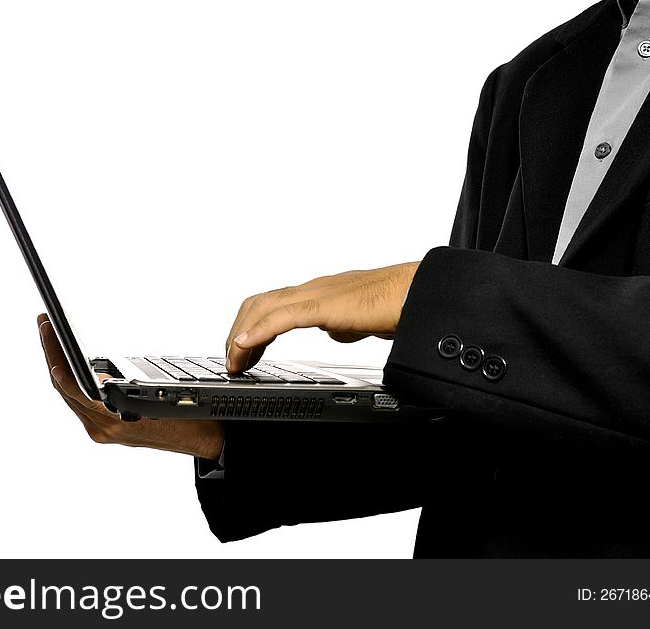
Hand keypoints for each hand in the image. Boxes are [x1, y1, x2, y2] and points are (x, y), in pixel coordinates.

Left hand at [37, 313, 223, 459]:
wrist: (202, 438)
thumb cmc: (190, 418)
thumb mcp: (163, 398)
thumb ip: (127, 393)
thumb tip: (100, 380)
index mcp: (116, 422)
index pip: (77, 392)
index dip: (61, 371)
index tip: (50, 346)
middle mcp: (103, 429)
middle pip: (66, 389)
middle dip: (53, 355)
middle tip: (44, 325)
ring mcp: (101, 430)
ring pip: (69, 394)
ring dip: (58, 364)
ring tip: (50, 336)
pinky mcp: (103, 427)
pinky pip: (79, 399)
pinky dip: (71, 378)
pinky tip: (67, 360)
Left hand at [225, 262, 419, 372]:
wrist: (418, 294)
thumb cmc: (396, 302)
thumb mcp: (359, 320)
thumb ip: (340, 324)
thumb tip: (334, 332)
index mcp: (318, 294)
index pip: (271, 304)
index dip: (250, 326)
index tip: (242, 351)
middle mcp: (312, 290)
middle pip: (258, 303)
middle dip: (237, 332)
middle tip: (231, 359)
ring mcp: (316, 295)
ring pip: (263, 307)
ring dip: (241, 334)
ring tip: (234, 359)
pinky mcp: (325, 305)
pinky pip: (282, 316)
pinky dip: (258, 331)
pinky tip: (246, 345)